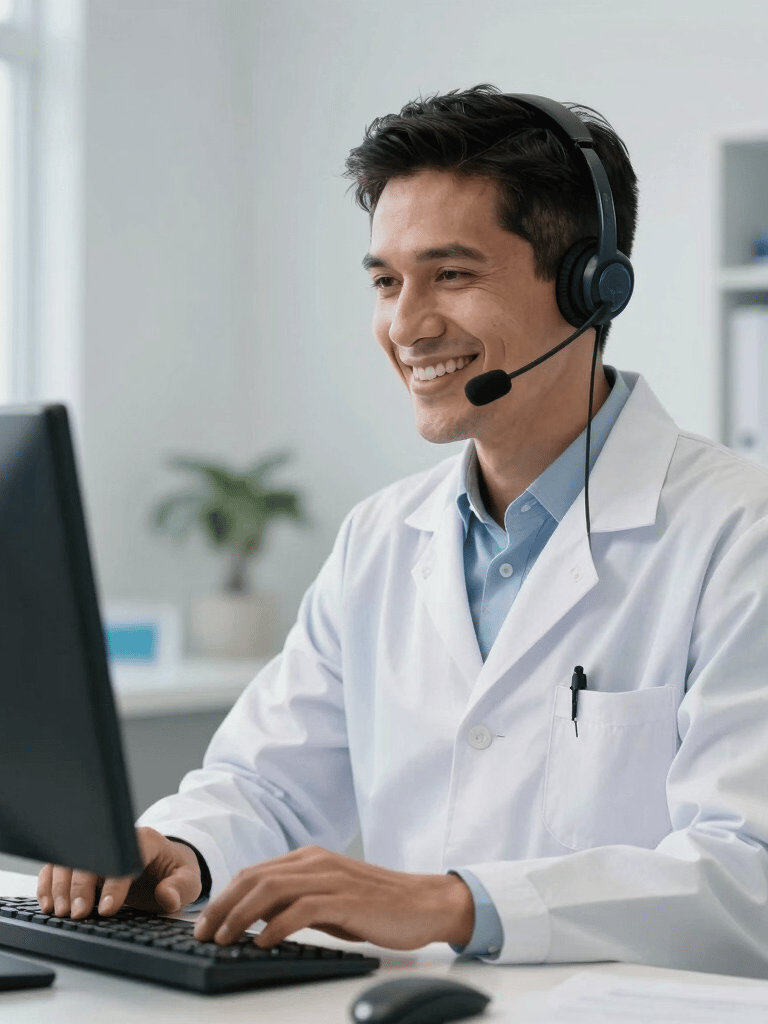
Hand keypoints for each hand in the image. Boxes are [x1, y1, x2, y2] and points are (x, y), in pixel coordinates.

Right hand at [36, 826, 201, 919]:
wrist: (166, 862)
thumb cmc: (174, 871)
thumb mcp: (188, 880)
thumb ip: (180, 888)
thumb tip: (167, 898)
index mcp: (144, 841)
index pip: (124, 858)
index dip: (115, 884)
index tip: (107, 910)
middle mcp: (116, 841)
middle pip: (90, 857)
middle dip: (81, 886)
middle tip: (79, 914)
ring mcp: (96, 849)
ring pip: (69, 859)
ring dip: (61, 886)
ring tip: (62, 912)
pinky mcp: (83, 861)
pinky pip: (59, 866)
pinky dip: (50, 884)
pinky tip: (49, 904)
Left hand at [193, 845, 473, 949]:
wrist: (424, 902)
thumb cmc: (377, 905)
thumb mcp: (329, 900)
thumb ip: (296, 903)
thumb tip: (256, 919)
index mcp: (309, 859)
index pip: (254, 873)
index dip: (224, 896)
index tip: (205, 922)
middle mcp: (316, 862)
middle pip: (255, 878)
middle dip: (222, 906)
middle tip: (203, 933)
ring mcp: (331, 877)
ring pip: (271, 889)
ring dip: (241, 915)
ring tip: (224, 938)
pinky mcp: (346, 898)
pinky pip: (302, 908)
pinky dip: (277, 925)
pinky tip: (262, 942)